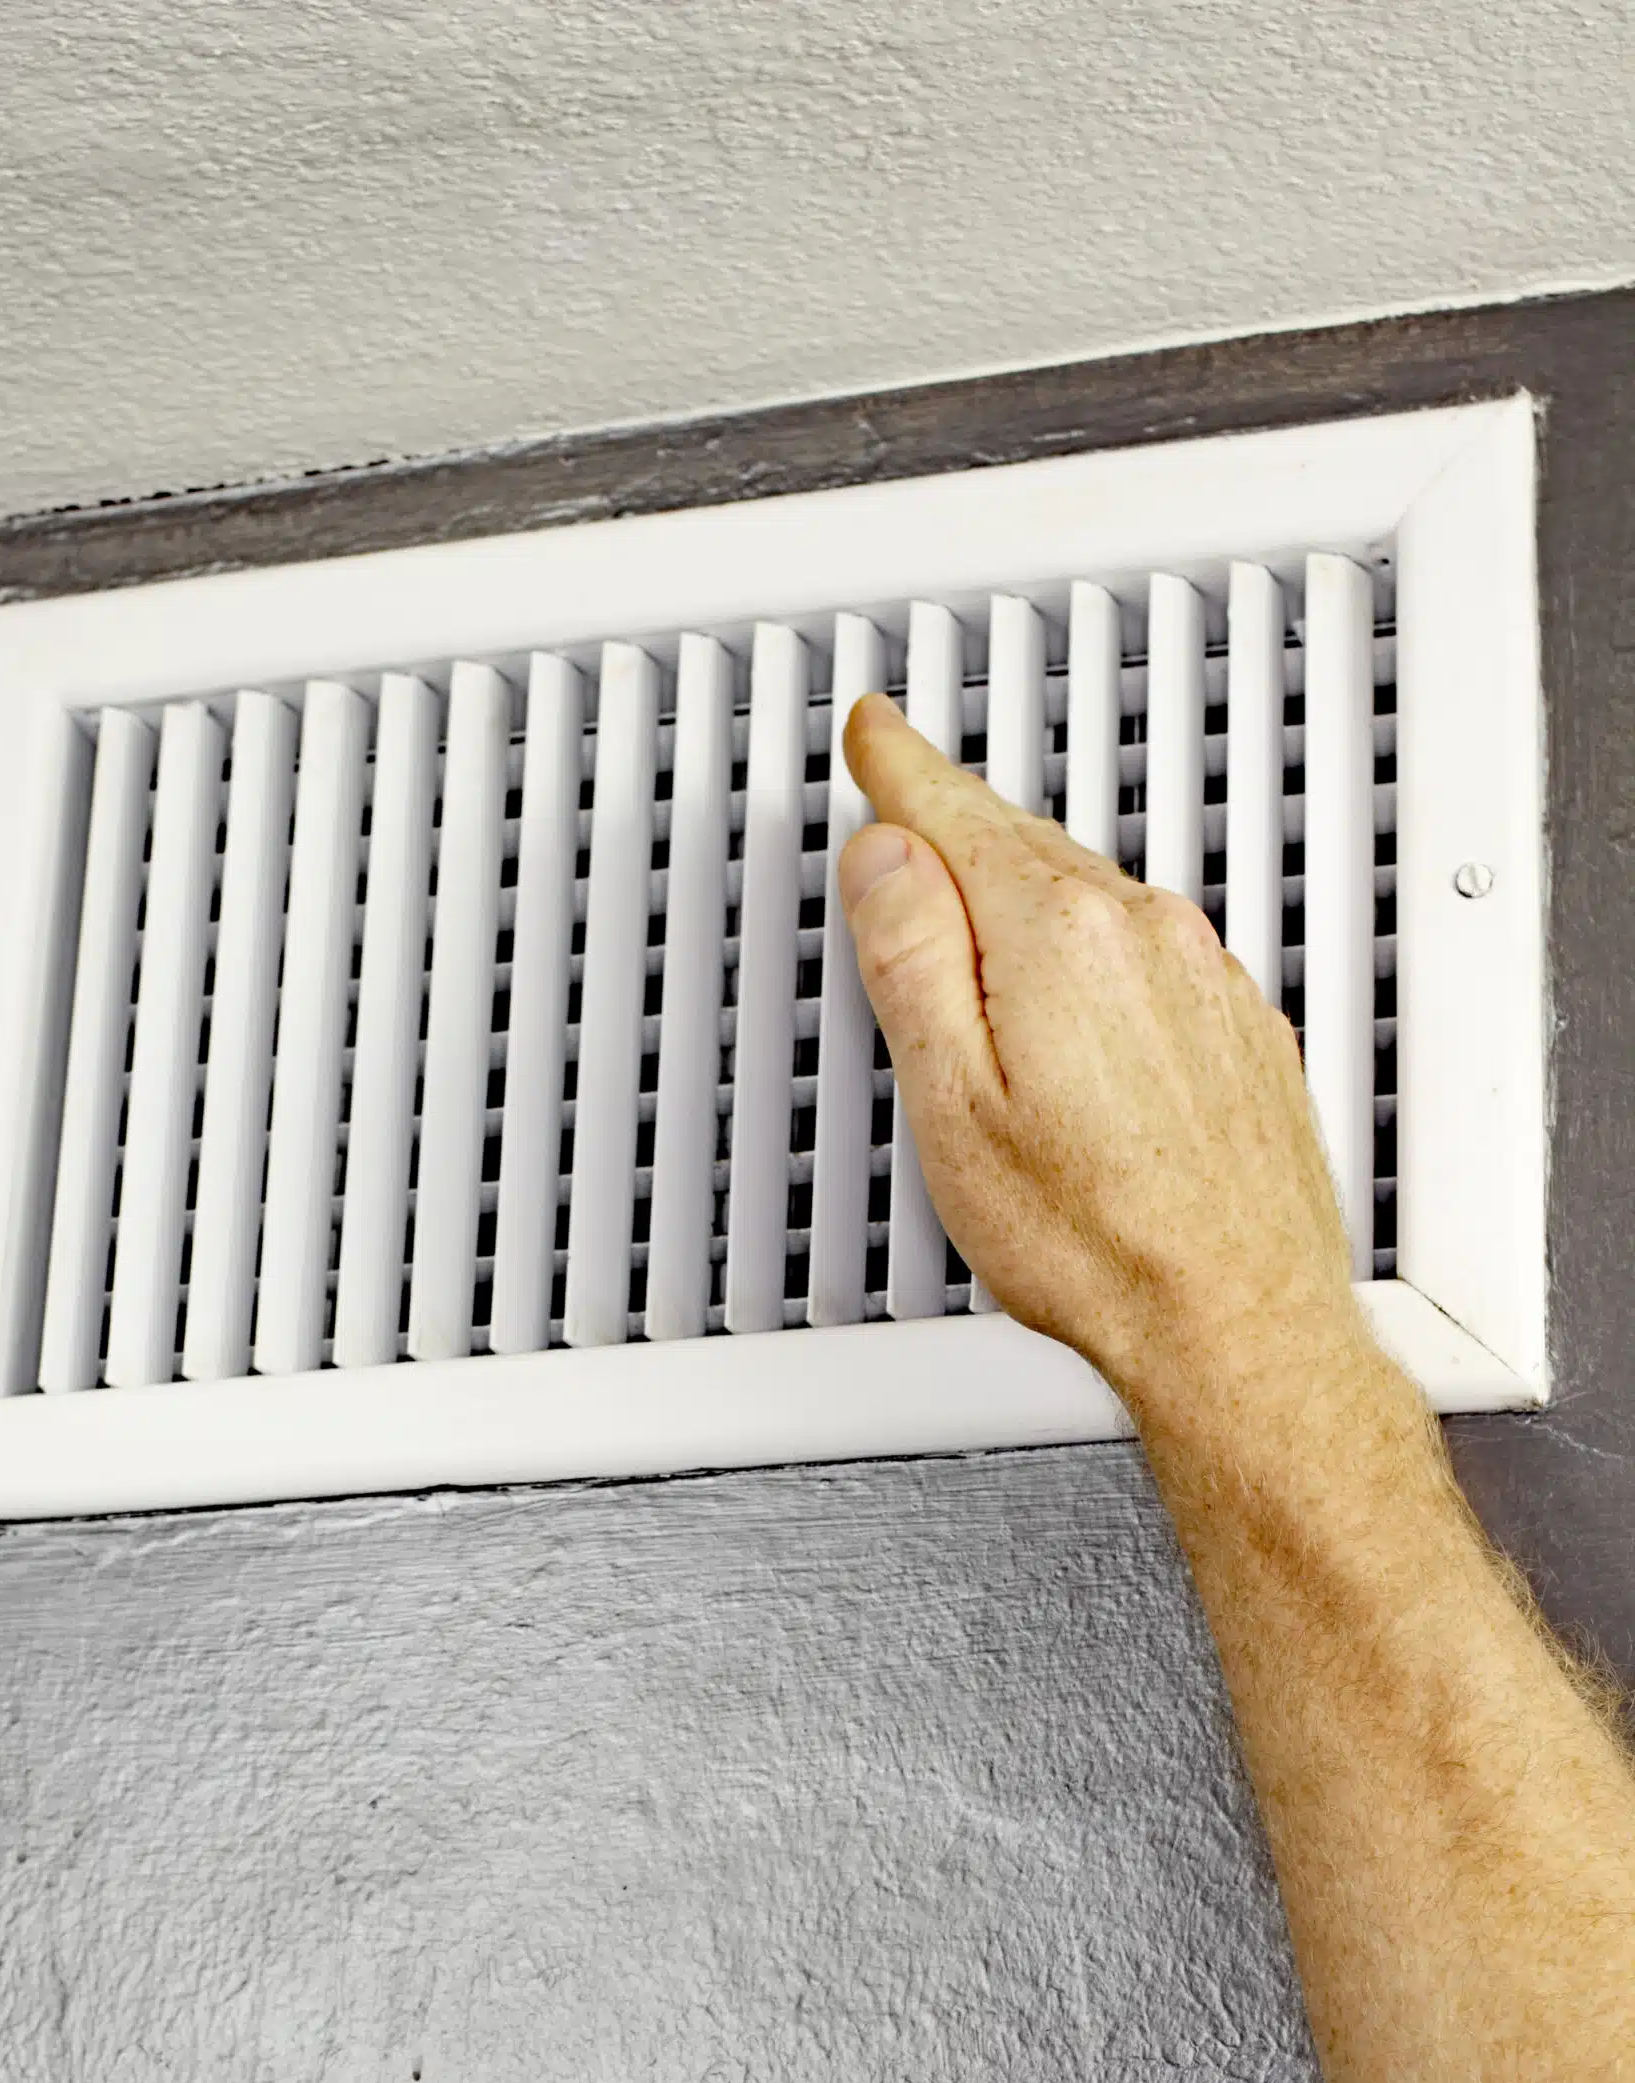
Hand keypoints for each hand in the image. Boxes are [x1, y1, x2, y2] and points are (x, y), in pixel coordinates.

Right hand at [836, 692, 1360, 1425]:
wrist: (1235, 1319)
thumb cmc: (1098, 1243)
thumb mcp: (952, 1103)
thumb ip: (911, 959)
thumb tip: (888, 859)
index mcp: (1059, 940)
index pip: (957, 816)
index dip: (901, 769)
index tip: (876, 732)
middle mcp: (1148, 937)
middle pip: (1025, 850)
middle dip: (955, 835)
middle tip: (901, 818)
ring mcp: (1205, 980)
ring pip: (1090, 902)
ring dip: (1024, 900)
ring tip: (971, 930)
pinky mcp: (1238, 1030)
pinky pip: (1147, 956)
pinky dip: (1092, 957)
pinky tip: (1068, 1014)